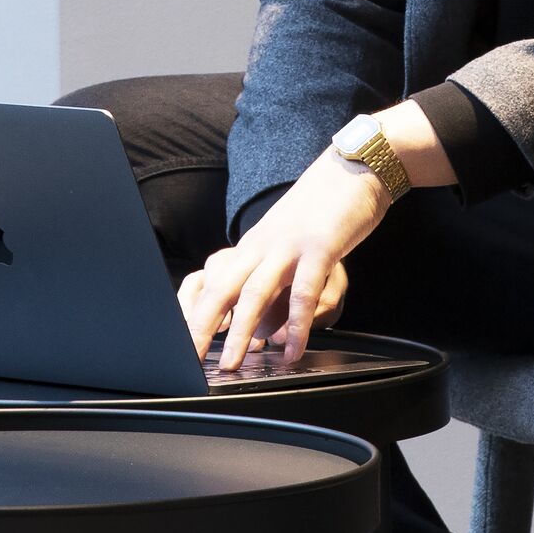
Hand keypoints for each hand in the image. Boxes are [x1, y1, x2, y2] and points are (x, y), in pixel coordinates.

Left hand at [179, 154, 384, 373]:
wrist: (351, 169)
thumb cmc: (321, 211)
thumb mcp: (287, 247)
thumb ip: (275, 287)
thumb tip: (263, 331)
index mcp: (252, 247)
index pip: (213, 283)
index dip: (194, 314)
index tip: (182, 344)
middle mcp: (262, 246)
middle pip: (222, 289)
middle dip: (201, 327)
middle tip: (190, 359)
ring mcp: (288, 246)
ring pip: (255, 292)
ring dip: (240, 331)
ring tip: (230, 363)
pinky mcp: (319, 248)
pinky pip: (303, 291)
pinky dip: (296, 325)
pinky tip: (293, 350)